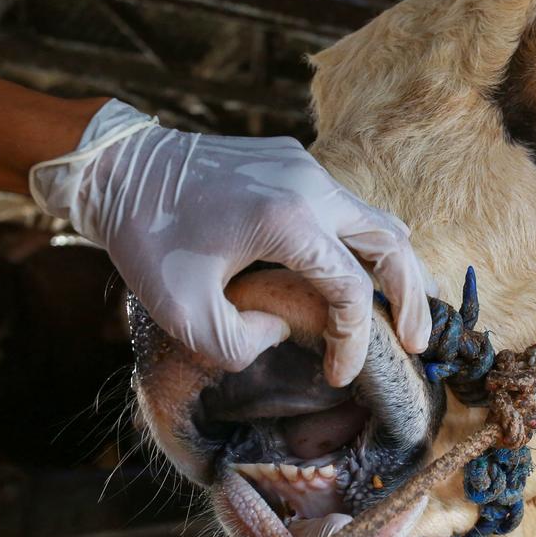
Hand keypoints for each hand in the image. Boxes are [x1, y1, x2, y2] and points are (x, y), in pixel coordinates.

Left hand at [29, 99, 429, 381]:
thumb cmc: (145, 237)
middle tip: (418, 343)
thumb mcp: (182, 312)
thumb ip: (240, 343)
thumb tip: (279, 332)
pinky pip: (345, 205)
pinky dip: (363, 244)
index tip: (338, 375)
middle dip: (410, 298)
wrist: (117, 165)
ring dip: (393, 267)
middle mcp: (310, 185)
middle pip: (391, 243)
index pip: (350, 289)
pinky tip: (354, 275)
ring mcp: (304, 166)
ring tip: (402, 312)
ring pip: (376, 218)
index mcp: (288, 221)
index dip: (354, 341)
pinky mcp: (292, 161)